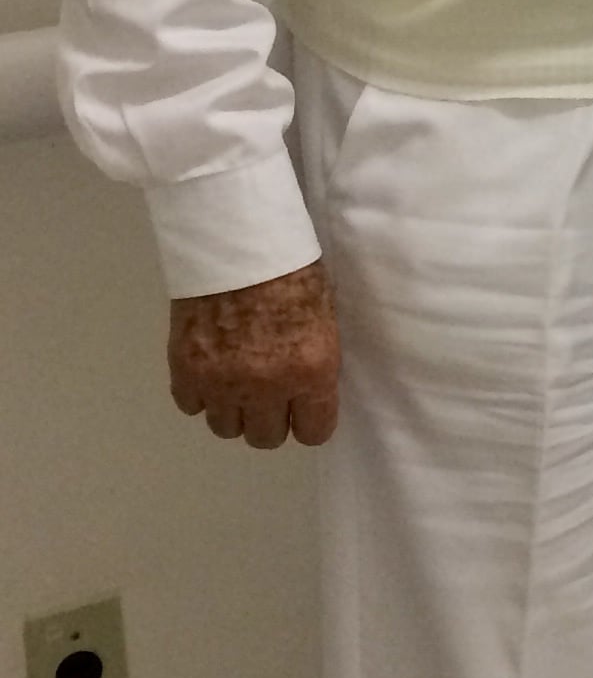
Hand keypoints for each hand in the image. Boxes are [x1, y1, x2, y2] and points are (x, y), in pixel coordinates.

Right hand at [167, 261, 342, 449]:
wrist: (235, 239)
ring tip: (236, 381)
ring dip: (232, 409)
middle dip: (270, 418)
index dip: (309, 421)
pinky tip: (209, 369)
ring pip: (225, 428)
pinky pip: (190, 405)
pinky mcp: (184, 370)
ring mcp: (221, 382)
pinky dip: (199, 393)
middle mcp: (266, 387)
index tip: (303, 408)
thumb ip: (314, 364)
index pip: (313, 432)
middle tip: (268, 393)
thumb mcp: (323, 319)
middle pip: (265, 438)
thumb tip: (308, 391)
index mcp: (311, 372)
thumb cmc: (292, 268)